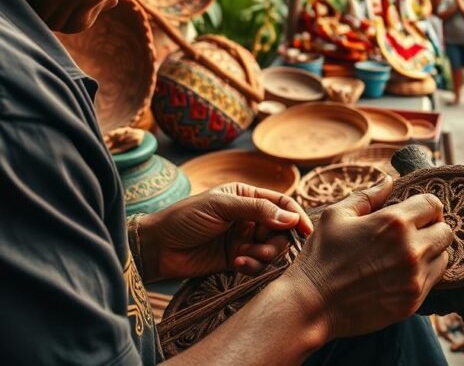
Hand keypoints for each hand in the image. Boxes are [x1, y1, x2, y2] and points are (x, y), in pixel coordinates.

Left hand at [139, 183, 310, 281]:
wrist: (157, 247)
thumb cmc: (185, 218)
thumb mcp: (222, 205)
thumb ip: (258, 210)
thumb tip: (291, 218)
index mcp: (247, 196)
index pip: (282, 204)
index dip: (296, 216)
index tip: (306, 231)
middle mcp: (249, 218)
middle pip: (281, 230)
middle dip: (277, 241)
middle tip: (261, 247)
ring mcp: (243, 240)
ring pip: (272, 250)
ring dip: (264, 256)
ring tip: (244, 257)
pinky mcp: (236, 261)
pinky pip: (258, 265)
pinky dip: (253, 267)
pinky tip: (237, 265)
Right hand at [286, 175, 451, 340]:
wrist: (312, 306)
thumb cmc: (320, 257)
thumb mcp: (336, 216)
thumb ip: (368, 196)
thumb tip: (388, 181)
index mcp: (394, 222)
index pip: (433, 204)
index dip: (426, 206)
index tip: (416, 213)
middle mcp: (411, 249)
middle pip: (445, 231)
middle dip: (432, 228)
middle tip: (414, 233)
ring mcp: (414, 277)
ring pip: (444, 256)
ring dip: (431, 252)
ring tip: (408, 254)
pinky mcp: (413, 301)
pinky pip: (434, 280)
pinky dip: (424, 274)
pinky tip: (402, 273)